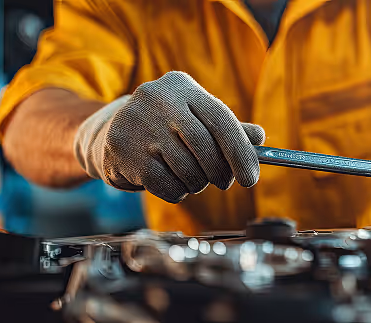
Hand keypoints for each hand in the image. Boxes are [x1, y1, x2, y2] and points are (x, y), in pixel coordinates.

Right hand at [74, 71, 265, 202]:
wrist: (112, 133)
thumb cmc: (166, 126)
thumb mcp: (196, 118)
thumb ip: (228, 128)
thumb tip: (259, 138)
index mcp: (180, 87)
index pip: (221, 120)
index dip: (240, 152)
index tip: (251, 179)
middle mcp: (156, 99)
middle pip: (205, 148)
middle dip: (220, 173)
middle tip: (224, 182)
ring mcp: (137, 125)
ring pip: (187, 171)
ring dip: (197, 184)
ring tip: (191, 177)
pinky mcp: (122, 151)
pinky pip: (166, 186)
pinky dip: (176, 192)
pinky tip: (171, 182)